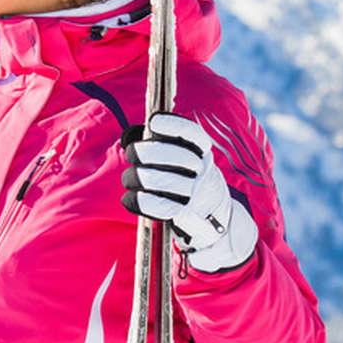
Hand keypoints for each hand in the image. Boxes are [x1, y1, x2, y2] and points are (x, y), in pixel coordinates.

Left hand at [121, 112, 257, 272]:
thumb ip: (156, 144)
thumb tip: (129, 135)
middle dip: (145, 152)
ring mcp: (197, 194)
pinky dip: (139, 201)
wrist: (213, 221)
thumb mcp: (179, 160)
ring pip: (163, 180)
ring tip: (130, 179)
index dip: (172, 126)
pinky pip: (159, 207)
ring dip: (137, 177)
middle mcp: (203, 171)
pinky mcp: (186, 215)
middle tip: (132, 154)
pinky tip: (130, 198)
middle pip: (174, 156)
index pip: (192, 134)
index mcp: (202, 152)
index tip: (153, 122)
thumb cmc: (184, 182)